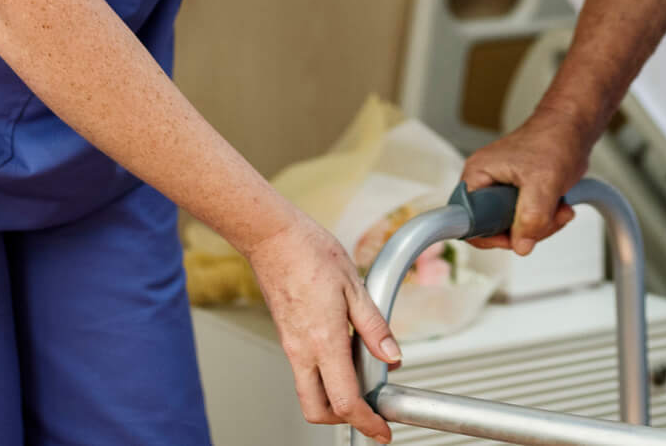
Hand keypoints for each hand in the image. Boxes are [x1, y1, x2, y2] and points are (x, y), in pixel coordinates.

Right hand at [243, 209, 402, 444]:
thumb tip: (392, 356)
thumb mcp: (354, 286)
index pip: (345, 401)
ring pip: (309, 393)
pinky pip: (304, 371)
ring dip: (334, 398)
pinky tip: (344, 354)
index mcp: (323, 341)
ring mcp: (291, 346)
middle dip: (345, 420)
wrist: (273, 238)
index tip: (381, 429)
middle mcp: (301, 351)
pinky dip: (325, 376)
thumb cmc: (310, 253)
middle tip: (370, 410)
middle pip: (318, 411)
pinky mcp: (286, 337)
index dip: (367, 422)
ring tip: (362, 378)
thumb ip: (374, 327)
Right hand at [460, 105, 597, 254]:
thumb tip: (521, 245)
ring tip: (558, 208)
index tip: (512, 237)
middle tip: (546, 217)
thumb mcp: (543, 181)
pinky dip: (547, 220)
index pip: (467, 221)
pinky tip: (560, 206)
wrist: (572, 129)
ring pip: (514, 229)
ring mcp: (503, 191)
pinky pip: (527, 222)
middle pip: (494, 229)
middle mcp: (486, 184)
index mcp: (478, 176)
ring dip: (542, 225)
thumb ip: (531, 216)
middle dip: (526, 229)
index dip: (488, 235)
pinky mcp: (520, 196)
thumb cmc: (553, 140)